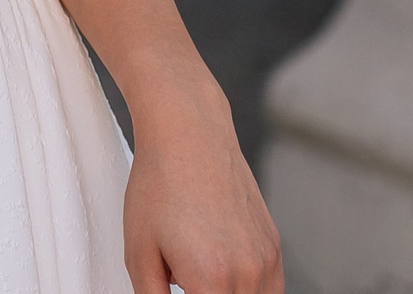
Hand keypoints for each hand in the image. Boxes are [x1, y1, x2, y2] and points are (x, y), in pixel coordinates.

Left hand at [123, 92, 282, 293]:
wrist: (189, 134)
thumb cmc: (159, 185)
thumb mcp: (139, 252)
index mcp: (212, 281)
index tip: (181, 287)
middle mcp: (248, 273)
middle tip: (186, 279)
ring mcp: (266, 259)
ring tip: (199, 277)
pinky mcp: (273, 245)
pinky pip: (270, 288)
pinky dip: (248, 290)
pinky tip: (219, 273)